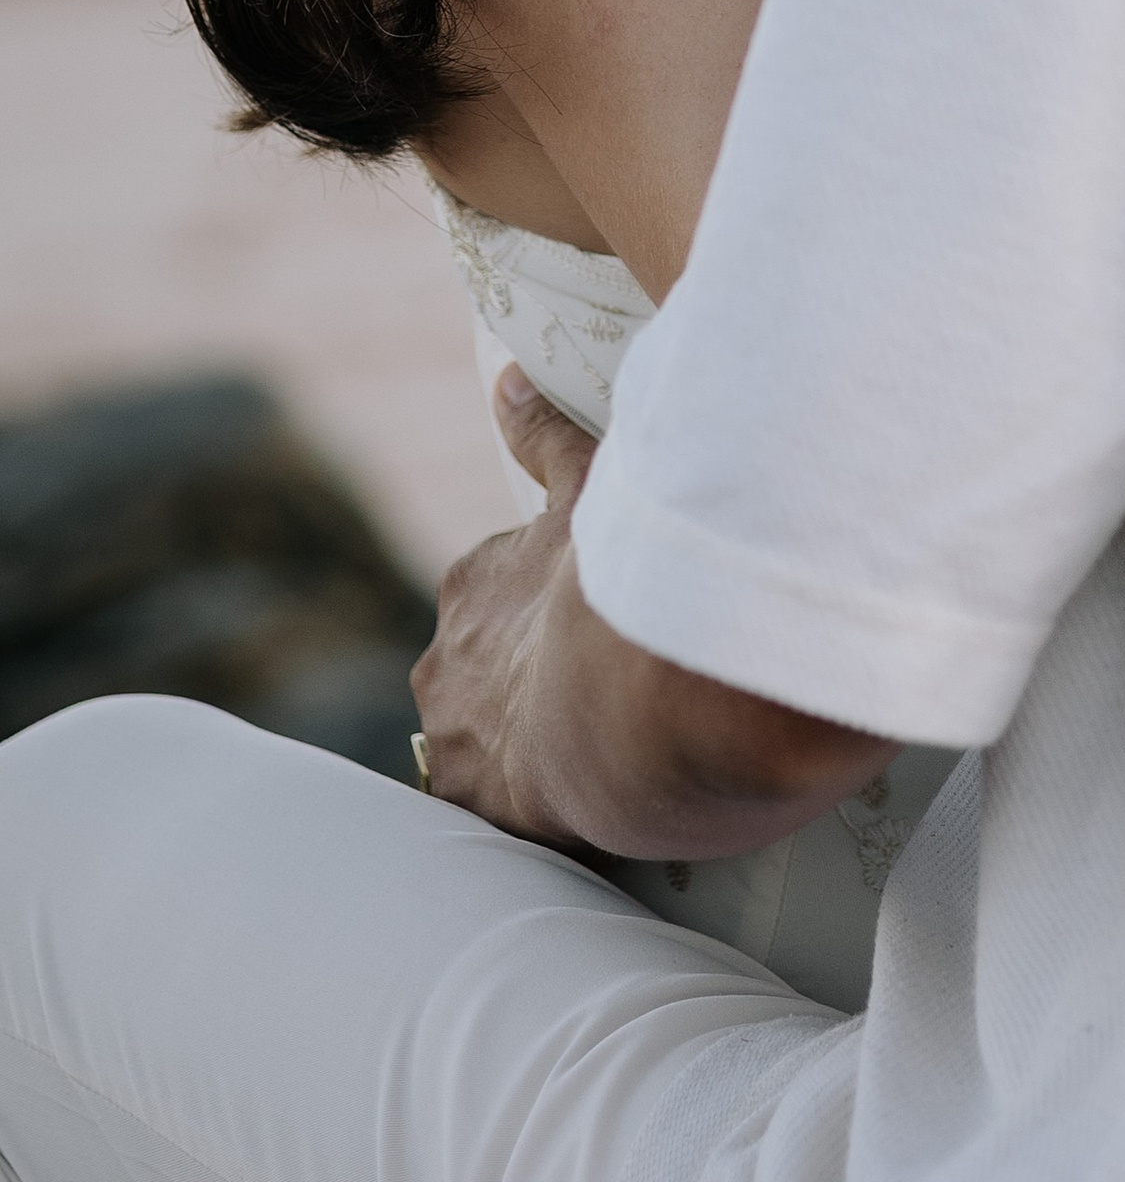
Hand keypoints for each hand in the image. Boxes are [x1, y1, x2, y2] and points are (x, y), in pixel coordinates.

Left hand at [410, 366, 608, 853]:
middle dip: (530, 672)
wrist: (623, 708)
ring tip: (591, 744)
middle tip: (598, 681)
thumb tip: (506, 378)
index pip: (499, 592)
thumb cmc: (610, 586)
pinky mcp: (475, 802)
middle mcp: (445, 661)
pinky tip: (573, 794)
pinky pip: (493, 800)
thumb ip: (545, 434)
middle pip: (485, 665)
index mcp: (473, 585)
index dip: (550, 603)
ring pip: (484, 734)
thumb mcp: (587, 486)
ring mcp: (454, 737)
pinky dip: (524, 798)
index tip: (592, 617)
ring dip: (524, 736)